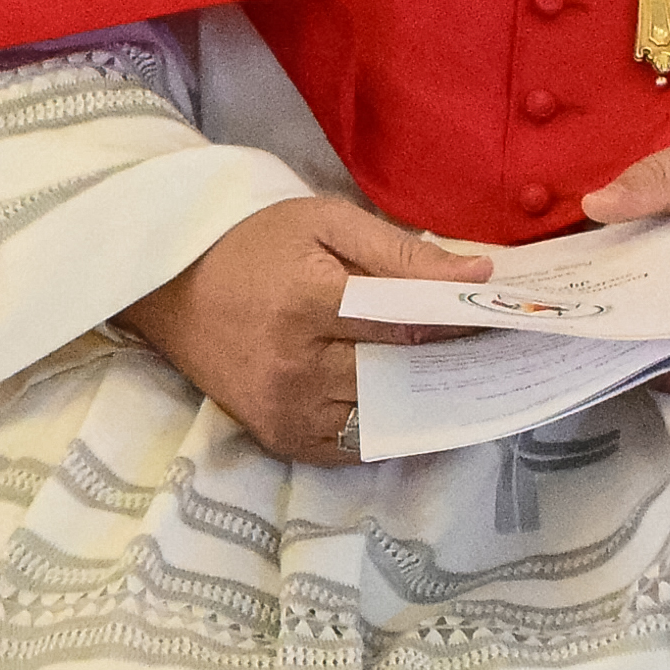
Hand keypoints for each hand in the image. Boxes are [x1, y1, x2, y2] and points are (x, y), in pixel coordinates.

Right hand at [119, 198, 492, 462]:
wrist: (169, 281)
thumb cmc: (253, 242)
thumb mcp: (328, 224)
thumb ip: (404, 253)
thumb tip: (478, 275)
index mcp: (307, 305)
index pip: (409, 324)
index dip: (460, 320)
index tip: (500, 313)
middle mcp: (294, 368)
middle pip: (401, 374)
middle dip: (450, 361)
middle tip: (496, 350)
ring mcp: (282, 410)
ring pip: (383, 414)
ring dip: (423, 396)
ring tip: (461, 372)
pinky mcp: (275, 436)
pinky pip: (351, 445)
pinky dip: (386, 425)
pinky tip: (412, 400)